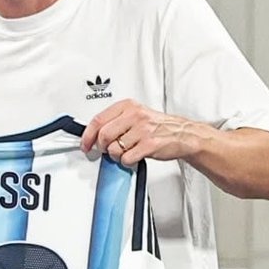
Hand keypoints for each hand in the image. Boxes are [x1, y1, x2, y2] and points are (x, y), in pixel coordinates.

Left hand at [80, 98, 199, 165]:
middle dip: (102, 147)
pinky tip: (133, 157)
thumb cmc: (157, 126)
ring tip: (126, 151)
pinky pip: (126, 158)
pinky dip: (126, 162)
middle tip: (107, 150)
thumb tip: (92, 134)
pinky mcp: (149, 144)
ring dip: (116, 156)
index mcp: (128, 106)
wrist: (183, 134)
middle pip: (103, 135)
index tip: (85, 144)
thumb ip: (115, 121)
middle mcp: (134, 116)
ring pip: (113, 149)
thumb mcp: (135, 115)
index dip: (88, 135)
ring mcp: (142, 130)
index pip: (98, 120)